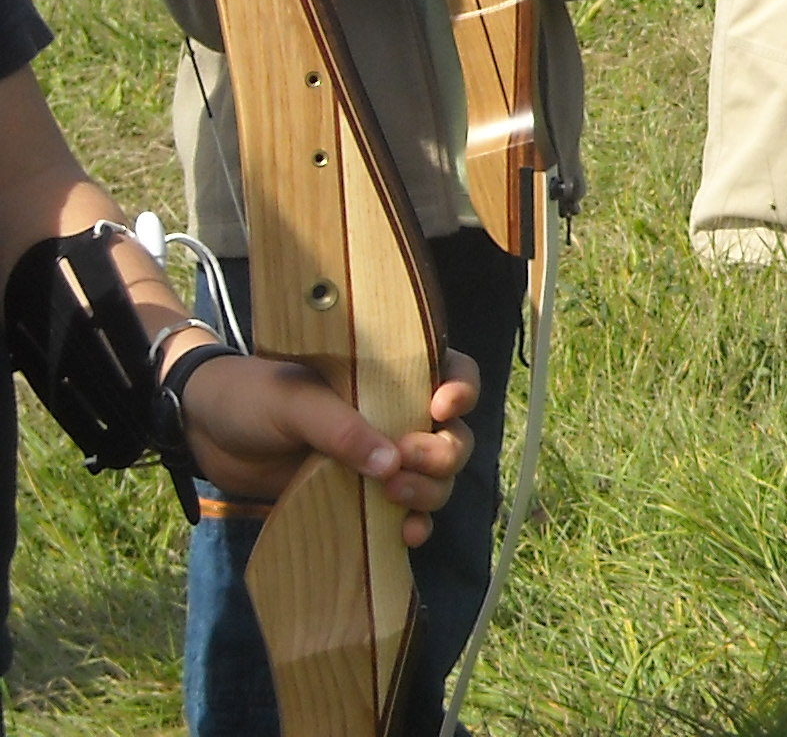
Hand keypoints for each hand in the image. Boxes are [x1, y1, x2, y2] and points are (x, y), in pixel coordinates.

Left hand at [180, 345, 479, 546]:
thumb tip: (391, 465)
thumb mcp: (294, 401)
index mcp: (389, 375)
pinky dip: (414, 525)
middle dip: (442, 453)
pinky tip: (407, 536)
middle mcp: (396, 415)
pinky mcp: (360, 497)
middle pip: (452, 434)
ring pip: (435, 478)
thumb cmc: (251, 396)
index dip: (462, 388)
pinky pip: (404, 514)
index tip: (442, 407)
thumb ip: (341, 429)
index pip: (452, 371)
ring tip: (394, 497)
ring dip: (429, 490)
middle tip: (406, 462)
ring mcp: (380, 459)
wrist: (203, 432)